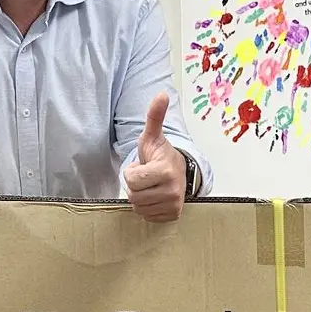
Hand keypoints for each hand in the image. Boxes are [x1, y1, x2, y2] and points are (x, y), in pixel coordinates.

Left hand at [123, 92, 186, 222]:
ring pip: (139, 207)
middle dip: (135, 186)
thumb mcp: (153, 136)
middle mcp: (173, 191)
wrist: (179, 172)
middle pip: (134, 196)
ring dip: (140, 197)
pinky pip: (147, 216)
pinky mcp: (172, 215)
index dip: (132, 172)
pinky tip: (155, 196)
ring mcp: (174, 205)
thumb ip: (154, 116)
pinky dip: (148, 208)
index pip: (131, 180)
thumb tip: (161, 95)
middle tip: (146, 177)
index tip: (142, 166)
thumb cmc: (160, 155)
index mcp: (166, 171)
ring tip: (150, 186)